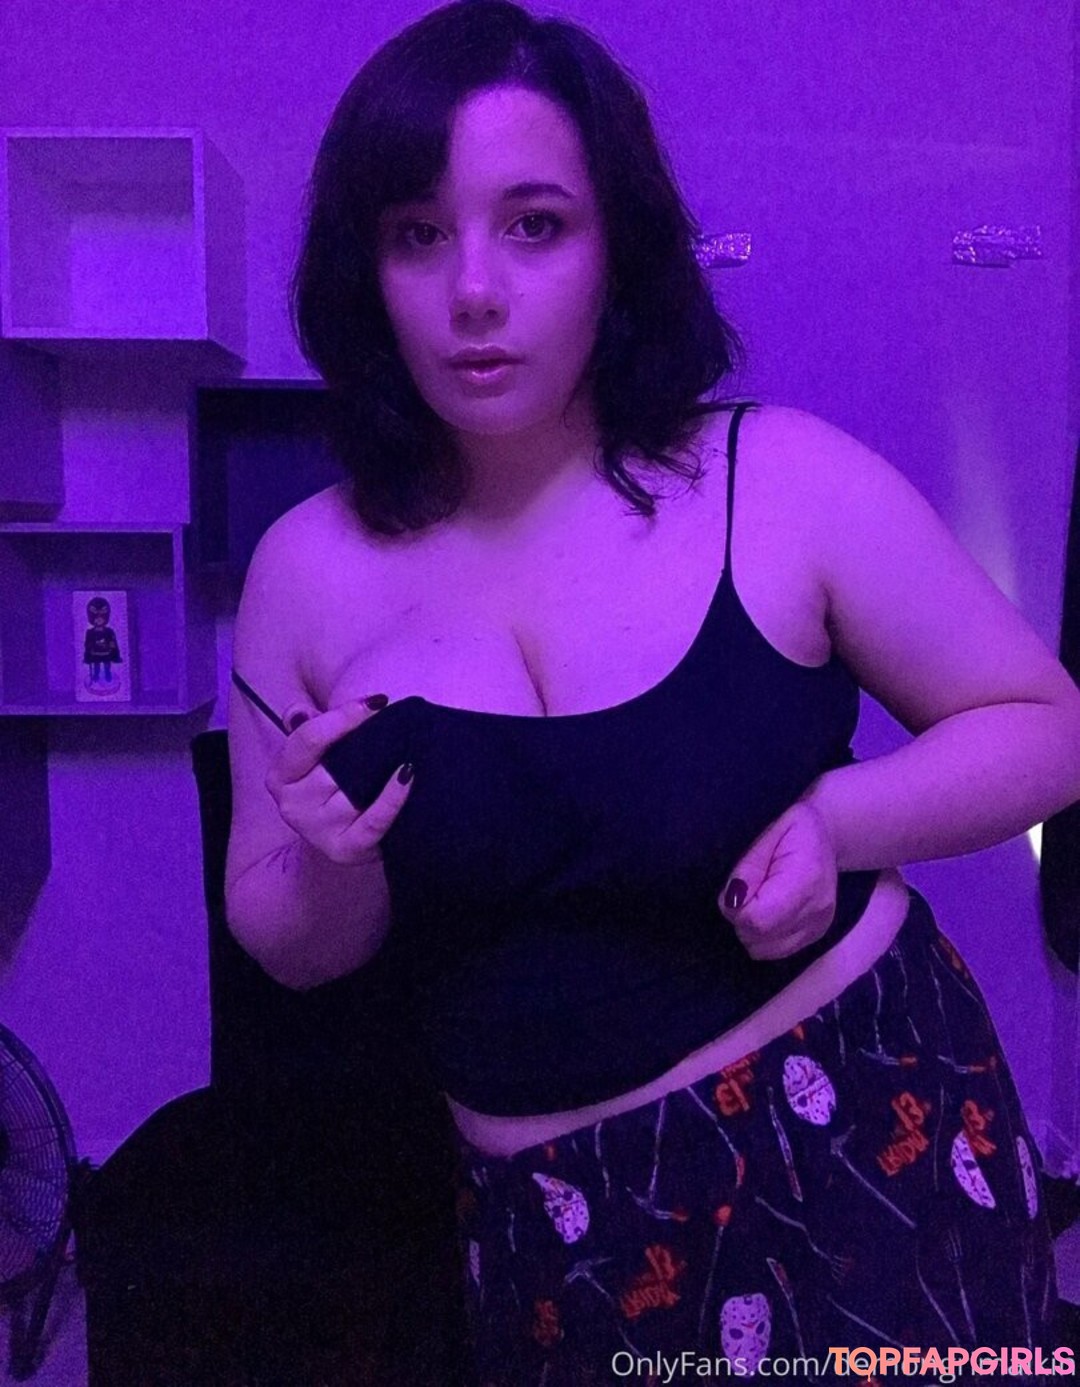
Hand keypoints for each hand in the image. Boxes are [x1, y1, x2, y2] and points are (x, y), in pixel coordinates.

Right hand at [265, 696, 412, 866]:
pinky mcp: (346, 850)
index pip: (308, 738)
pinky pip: (374, 821)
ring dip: (382, 769)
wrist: (343, 836)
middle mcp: (292, 805)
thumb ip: (305, 726)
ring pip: (354, 790)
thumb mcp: (314, 754)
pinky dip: (393, 798)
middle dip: (368, 744)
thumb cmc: (332, 785)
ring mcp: (317, 831)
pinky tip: (408, 775)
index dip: (344, 716)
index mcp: (280, 776)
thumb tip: (299, 712)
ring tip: (406, 750)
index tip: (377, 703)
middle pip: (333, 764)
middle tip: (398, 728)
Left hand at [717, 801, 838, 960]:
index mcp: (805, 880)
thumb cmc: (794, 832)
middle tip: (748, 892)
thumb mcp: (767, 837)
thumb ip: (747, 870)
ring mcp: (818, 927)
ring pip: (764, 951)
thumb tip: (731, 902)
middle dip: (740, 919)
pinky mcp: (816, 936)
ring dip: (750, 931)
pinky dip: (764, 938)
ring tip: (759, 902)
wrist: (830, 838)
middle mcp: (816, 911)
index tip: (737, 889)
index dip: (736, 909)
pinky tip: (769, 914)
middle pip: (759, 938)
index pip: (758, 919)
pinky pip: (776, 951)